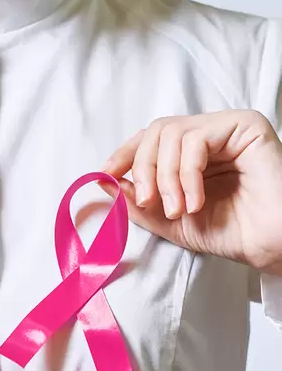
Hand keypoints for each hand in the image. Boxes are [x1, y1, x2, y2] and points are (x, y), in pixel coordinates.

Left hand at [103, 111, 281, 276]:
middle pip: (156, 131)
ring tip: (178, 210)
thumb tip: (104, 182)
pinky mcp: (245, 125)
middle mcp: (209, 133)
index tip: (105, 175)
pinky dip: (187, 174)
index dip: (124, 154)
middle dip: (143, 169)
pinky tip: (195, 201)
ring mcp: (227, 127)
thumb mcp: (170, 221)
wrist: (269, 245)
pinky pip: (196, 139)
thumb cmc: (229, 232)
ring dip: (165, 177)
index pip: (150, 138)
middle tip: (147, 203)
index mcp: (191, 152)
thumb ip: (138, 202)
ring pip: (172, 133)